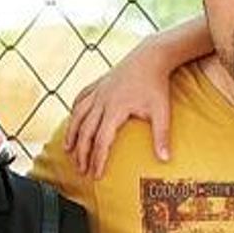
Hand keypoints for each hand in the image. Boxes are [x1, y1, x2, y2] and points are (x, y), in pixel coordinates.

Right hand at [64, 43, 173, 178]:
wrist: (151, 56)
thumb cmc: (156, 84)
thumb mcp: (162, 111)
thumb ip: (162, 136)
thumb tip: (165, 160)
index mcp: (115, 109)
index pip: (102, 141)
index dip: (98, 160)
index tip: (96, 176)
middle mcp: (102, 100)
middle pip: (85, 132)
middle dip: (81, 153)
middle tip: (81, 170)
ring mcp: (98, 91)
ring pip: (77, 115)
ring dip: (71, 134)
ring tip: (68, 150)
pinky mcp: (98, 83)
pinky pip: (80, 98)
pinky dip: (74, 111)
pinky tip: (73, 121)